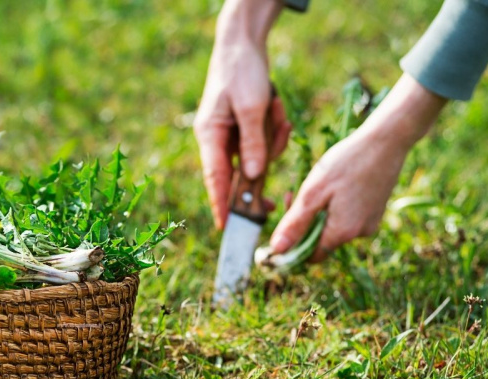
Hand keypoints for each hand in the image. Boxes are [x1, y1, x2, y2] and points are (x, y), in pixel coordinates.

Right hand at [194, 0, 290, 228]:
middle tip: (274, 202)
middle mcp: (218, 140)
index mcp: (210, 136)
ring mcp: (232, 135)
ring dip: (273, 139)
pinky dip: (276, 128)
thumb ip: (254, 143)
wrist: (243, 42)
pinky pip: (265, 141)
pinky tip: (277, 106)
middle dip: (260, 175)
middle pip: (239, 174)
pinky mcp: (246, 128)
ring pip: (258, 157)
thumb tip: (254, 177)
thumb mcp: (252, 107)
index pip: (215, 179)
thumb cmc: (241, 71)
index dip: (221, 205)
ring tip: (275, 108)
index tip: (226, 228)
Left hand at [270, 74, 446, 260]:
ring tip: (314, 185)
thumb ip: (295, 223)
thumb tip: (277, 250)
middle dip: (303, 222)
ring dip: (317, 212)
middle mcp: (359, 234)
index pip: (310, 256)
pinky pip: (346, 218)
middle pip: (320, 241)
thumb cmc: (347, 162)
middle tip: (292, 194)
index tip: (284, 219)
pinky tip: (332, 185)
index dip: (293, 244)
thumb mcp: (313, 192)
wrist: (387, 140)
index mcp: (343, 232)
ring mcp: (369, 223)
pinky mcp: (374, 212)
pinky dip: (333, 206)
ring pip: (332, 228)